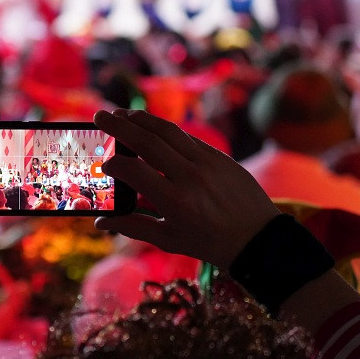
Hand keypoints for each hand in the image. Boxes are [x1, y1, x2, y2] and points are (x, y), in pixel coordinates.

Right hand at [93, 109, 279, 267]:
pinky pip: (187, 138)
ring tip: (122, 114)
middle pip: (148, 141)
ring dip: (142, 119)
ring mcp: (208, 162)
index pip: (134, 171)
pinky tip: (152, 128)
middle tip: (100, 116)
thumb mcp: (169, 240)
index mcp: (175, 201)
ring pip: (168, 131)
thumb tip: (101, 222)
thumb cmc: (210, 244)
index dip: (114, 164)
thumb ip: (133, 227)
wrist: (258, 238)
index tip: (104, 165)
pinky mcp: (220, 156)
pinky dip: (165, 130)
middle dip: (120, 126)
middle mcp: (190, 176)